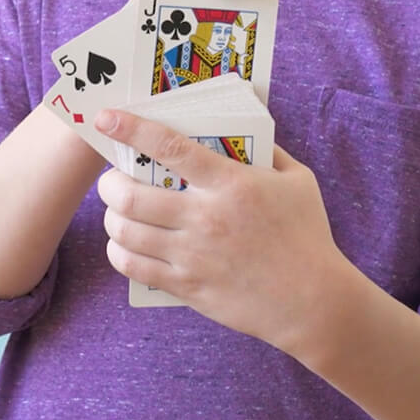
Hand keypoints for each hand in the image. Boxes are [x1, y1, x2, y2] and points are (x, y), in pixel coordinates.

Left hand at [95, 111, 346, 351]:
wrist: (312, 301)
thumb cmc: (308, 237)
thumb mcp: (299, 182)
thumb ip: (270, 153)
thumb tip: (245, 134)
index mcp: (232, 184)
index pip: (170, 148)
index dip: (132, 129)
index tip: (107, 118)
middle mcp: (205, 217)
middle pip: (130, 194)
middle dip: (109, 183)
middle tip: (111, 180)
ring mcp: (193, 255)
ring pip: (125, 231)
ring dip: (111, 217)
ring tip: (116, 212)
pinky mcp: (187, 286)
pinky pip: (134, 267)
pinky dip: (119, 252)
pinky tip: (124, 245)